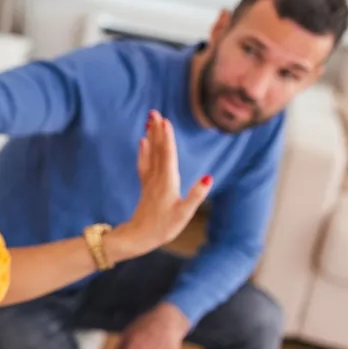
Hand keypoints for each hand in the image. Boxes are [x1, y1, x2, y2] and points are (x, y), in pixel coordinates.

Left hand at [107, 110, 211, 260]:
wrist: (138, 237)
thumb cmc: (163, 228)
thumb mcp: (184, 214)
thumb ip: (196, 195)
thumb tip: (209, 177)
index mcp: (168, 182)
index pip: (167, 155)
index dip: (166, 138)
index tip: (165, 120)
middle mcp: (157, 178)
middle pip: (157, 149)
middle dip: (156, 130)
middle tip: (154, 112)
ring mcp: (150, 181)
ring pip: (150, 154)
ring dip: (150, 136)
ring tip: (149, 120)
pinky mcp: (146, 186)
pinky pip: (144, 163)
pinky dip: (143, 151)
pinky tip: (142, 141)